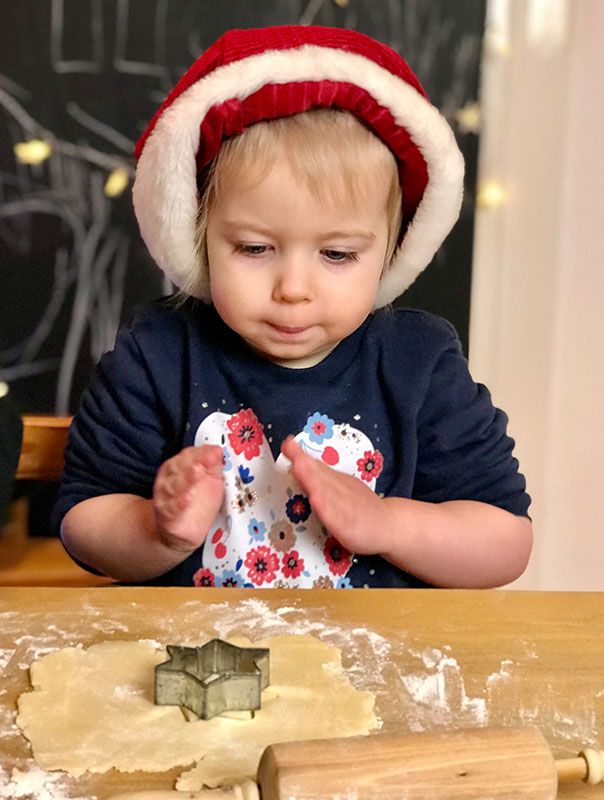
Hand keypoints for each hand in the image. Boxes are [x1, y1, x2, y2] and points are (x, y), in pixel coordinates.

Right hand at [153, 445, 223, 551]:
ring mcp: (166, 499)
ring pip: (173, 487)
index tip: (214, 452)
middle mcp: (168, 481)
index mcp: (177, 468)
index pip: (186, 456)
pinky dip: (178, 504)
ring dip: (185, 480)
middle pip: (177, 469)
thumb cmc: (196, 501)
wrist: (182, 531)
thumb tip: (217, 450)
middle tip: (203, 461)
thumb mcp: (210, 479)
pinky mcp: (167, 518)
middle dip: (190, 463)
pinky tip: (187, 499)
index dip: (200, 453)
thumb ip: (212, 464)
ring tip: (197, 473)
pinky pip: (171, 509)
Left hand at [281, 436, 393, 555]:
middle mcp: (338, 489)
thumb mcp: (341, 487)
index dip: (300, 454)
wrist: (389, 524)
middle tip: (289, 447)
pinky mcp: (347, 525)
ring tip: (298, 465)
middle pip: (317, 473)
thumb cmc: (361, 507)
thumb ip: (318, 478)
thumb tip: (297, 464)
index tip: (288, 443)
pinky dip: (325, 507)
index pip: (315, 464)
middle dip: (302, 461)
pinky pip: (335, 515)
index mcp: (335, 480)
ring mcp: (342, 506)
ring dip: (310, 478)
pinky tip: (317, 500)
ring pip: (324, 490)